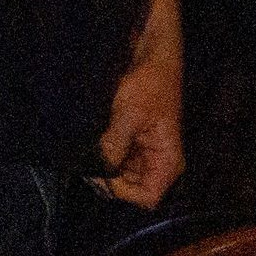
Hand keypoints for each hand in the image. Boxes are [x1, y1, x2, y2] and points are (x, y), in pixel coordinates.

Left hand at [96, 47, 183, 209]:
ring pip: (121, 177)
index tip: (103, 171)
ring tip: (88, 149)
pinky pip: (116, 160)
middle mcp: (159, 162)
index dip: (122, 191)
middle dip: (108, 180)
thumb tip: (98, 169)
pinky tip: (92, 143)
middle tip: (87, 161)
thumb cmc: (150, 82)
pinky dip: (102, 155)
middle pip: (132, 190)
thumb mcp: (129, 113)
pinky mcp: (132, 144)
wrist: (151, 57)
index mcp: (168, 160)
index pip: (147, 198)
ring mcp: (145, 154)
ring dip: (103, 167)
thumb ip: (114, 144)